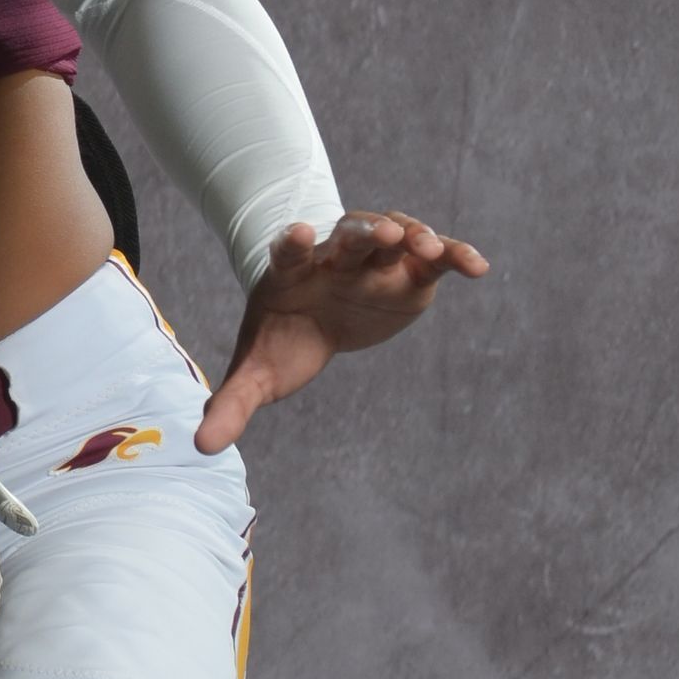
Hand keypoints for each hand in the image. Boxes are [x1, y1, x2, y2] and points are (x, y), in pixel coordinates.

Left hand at [196, 212, 490, 453]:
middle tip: (383, 233)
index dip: (294, 244)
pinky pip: (435, 258)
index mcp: (292, 274)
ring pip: (395, 235)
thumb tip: (201, 446)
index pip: (289, 252)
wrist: (314, 316)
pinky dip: (455, 256)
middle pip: (348, 235)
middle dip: (364, 232)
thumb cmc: (283, 339)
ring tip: (429, 247)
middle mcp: (335, 259)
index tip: (300, 234)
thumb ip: (232, 404)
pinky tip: (477, 268)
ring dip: (411, 235)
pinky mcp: (410, 273)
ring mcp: (375, 261)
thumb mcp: (257, 372)